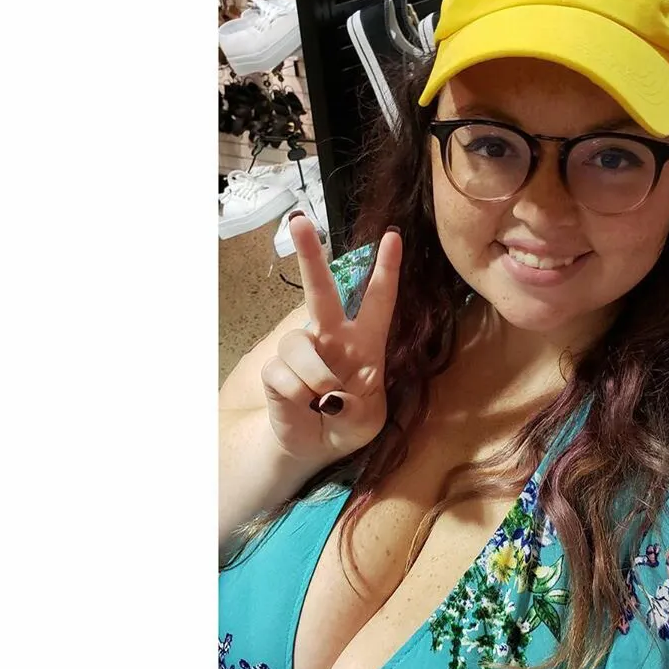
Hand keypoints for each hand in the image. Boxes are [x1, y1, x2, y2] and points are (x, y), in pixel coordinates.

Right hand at [260, 215, 401, 463]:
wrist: (315, 447)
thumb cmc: (348, 423)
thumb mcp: (369, 420)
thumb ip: (359, 405)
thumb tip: (331, 393)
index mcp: (364, 342)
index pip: (378, 300)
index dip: (386, 269)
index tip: (392, 236)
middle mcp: (331, 336)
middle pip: (320, 289)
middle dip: (310, 255)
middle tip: (299, 221)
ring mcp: (302, 350)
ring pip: (299, 346)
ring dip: (315, 378)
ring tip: (321, 401)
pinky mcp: (275, 370)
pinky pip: (283, 374)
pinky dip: (298, 396)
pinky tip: (302, 406)